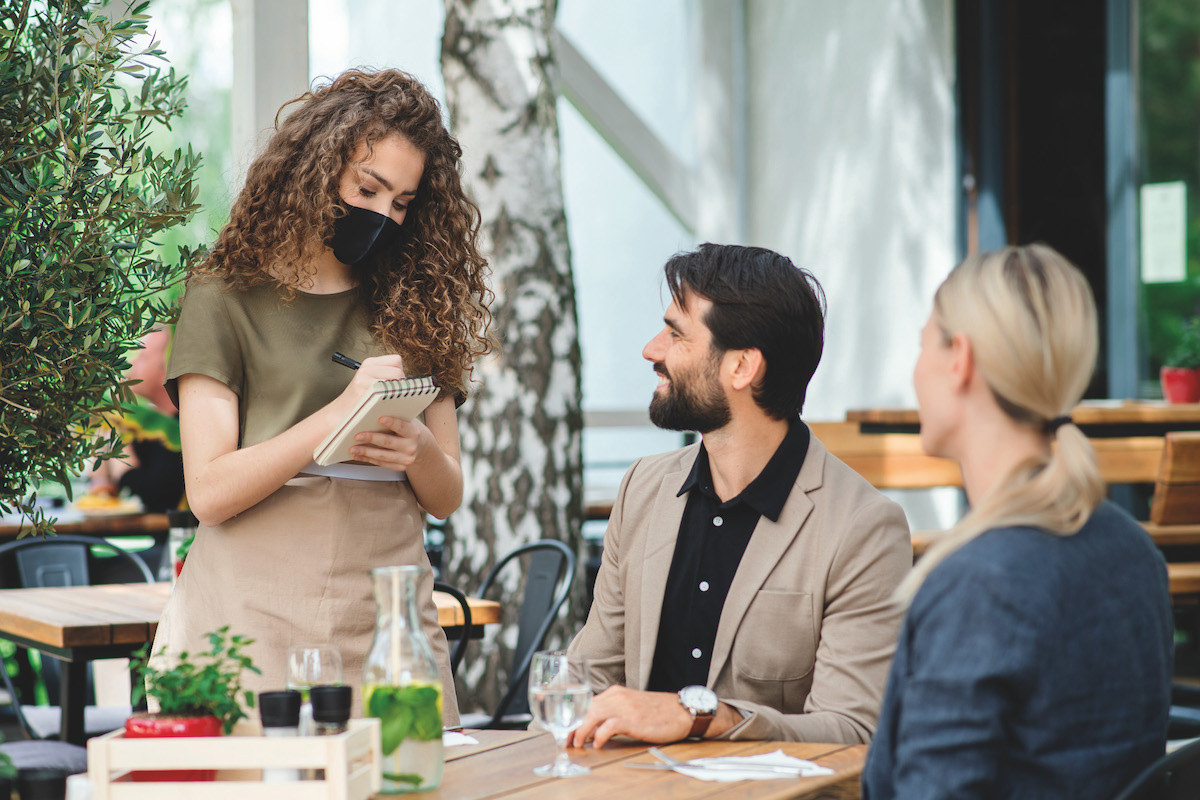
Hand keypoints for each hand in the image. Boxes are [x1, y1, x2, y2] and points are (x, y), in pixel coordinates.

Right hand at [338, 354, 405, 405]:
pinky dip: (391, 399)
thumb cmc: (361, 401)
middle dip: (400, 385)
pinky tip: (386, 406)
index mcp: (370, 363)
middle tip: (394, 396)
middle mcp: (367, 368)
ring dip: (397, 392)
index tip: (395, 385)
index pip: (396, 361)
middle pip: (398, 371)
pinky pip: (387, 391)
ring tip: (390, 401)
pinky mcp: (363, 388)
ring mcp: (364, 377)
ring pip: (394, 381)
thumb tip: (411, 381)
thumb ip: (387, 377)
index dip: (400, 373)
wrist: (339, 415)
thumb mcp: (371, 383)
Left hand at [349, 415, 431, 471]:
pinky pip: (381, 463)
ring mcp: (405, 459)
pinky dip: (368, 459)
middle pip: (388, 442)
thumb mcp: (408, 422)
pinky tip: (358, 455)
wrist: (422, 447)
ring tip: (353, 448)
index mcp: (414, 433)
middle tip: (357, 435)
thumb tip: (374, 411)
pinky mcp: (399, 466)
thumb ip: (396, 418)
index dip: (392, 423)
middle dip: (372, 438)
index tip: (380, 418)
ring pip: (382, 456)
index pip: (402, 427)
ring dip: (366, 452)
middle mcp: (411, 447)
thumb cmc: (410, 430)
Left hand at [568, 686, 693, 748]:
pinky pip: (607, 727)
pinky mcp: (631, 719)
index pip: (587, 704)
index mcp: (615, 692)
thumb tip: (594, 729)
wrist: (682, 712)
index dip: (575, 718)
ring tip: (577, 744)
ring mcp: (623, 706)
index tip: (568, 732)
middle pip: (586, 709)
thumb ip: (613, 713)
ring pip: (592, 715)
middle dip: (573, 726)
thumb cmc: (658, 712)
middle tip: (567, 741)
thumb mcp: (631, 708)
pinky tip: (597, 745)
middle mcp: (616, 696)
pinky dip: (598, 737)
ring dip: (581, 731)